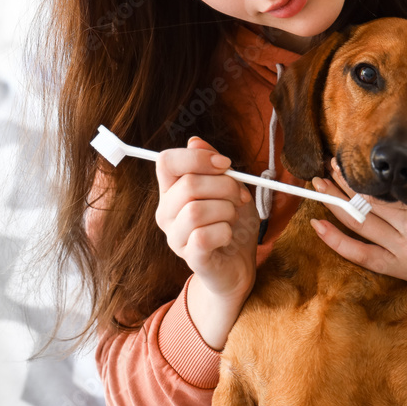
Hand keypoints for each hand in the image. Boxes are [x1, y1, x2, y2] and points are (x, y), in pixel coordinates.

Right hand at [155, 136, 258, 303]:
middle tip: (240, 196)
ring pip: (196, 210)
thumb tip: (194, 141)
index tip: (225, 164)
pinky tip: (228, 235)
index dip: (197, 158)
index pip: (166, 161)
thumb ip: (213, 164)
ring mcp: (175, 237)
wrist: (239, 264)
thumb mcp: (229, 187)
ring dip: (226, 210)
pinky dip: (224, 232)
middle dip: (225, 186)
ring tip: (232, 218)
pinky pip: (202, 237)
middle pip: (188, 184)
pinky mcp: (190, 258)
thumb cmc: (232, 222)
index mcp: (172, 190)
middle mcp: (167, 213)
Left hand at [311, 105, 406, 314]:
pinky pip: (361, 256)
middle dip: (342, 185)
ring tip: (317, 187)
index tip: (343, 156)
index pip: (383, 185)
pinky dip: (336, 242)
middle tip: (325, 168)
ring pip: (359, 226)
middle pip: (366, 203)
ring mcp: (404, 251)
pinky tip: (317, 225)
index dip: (359, 172)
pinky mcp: (399, 269)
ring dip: (334, 205)